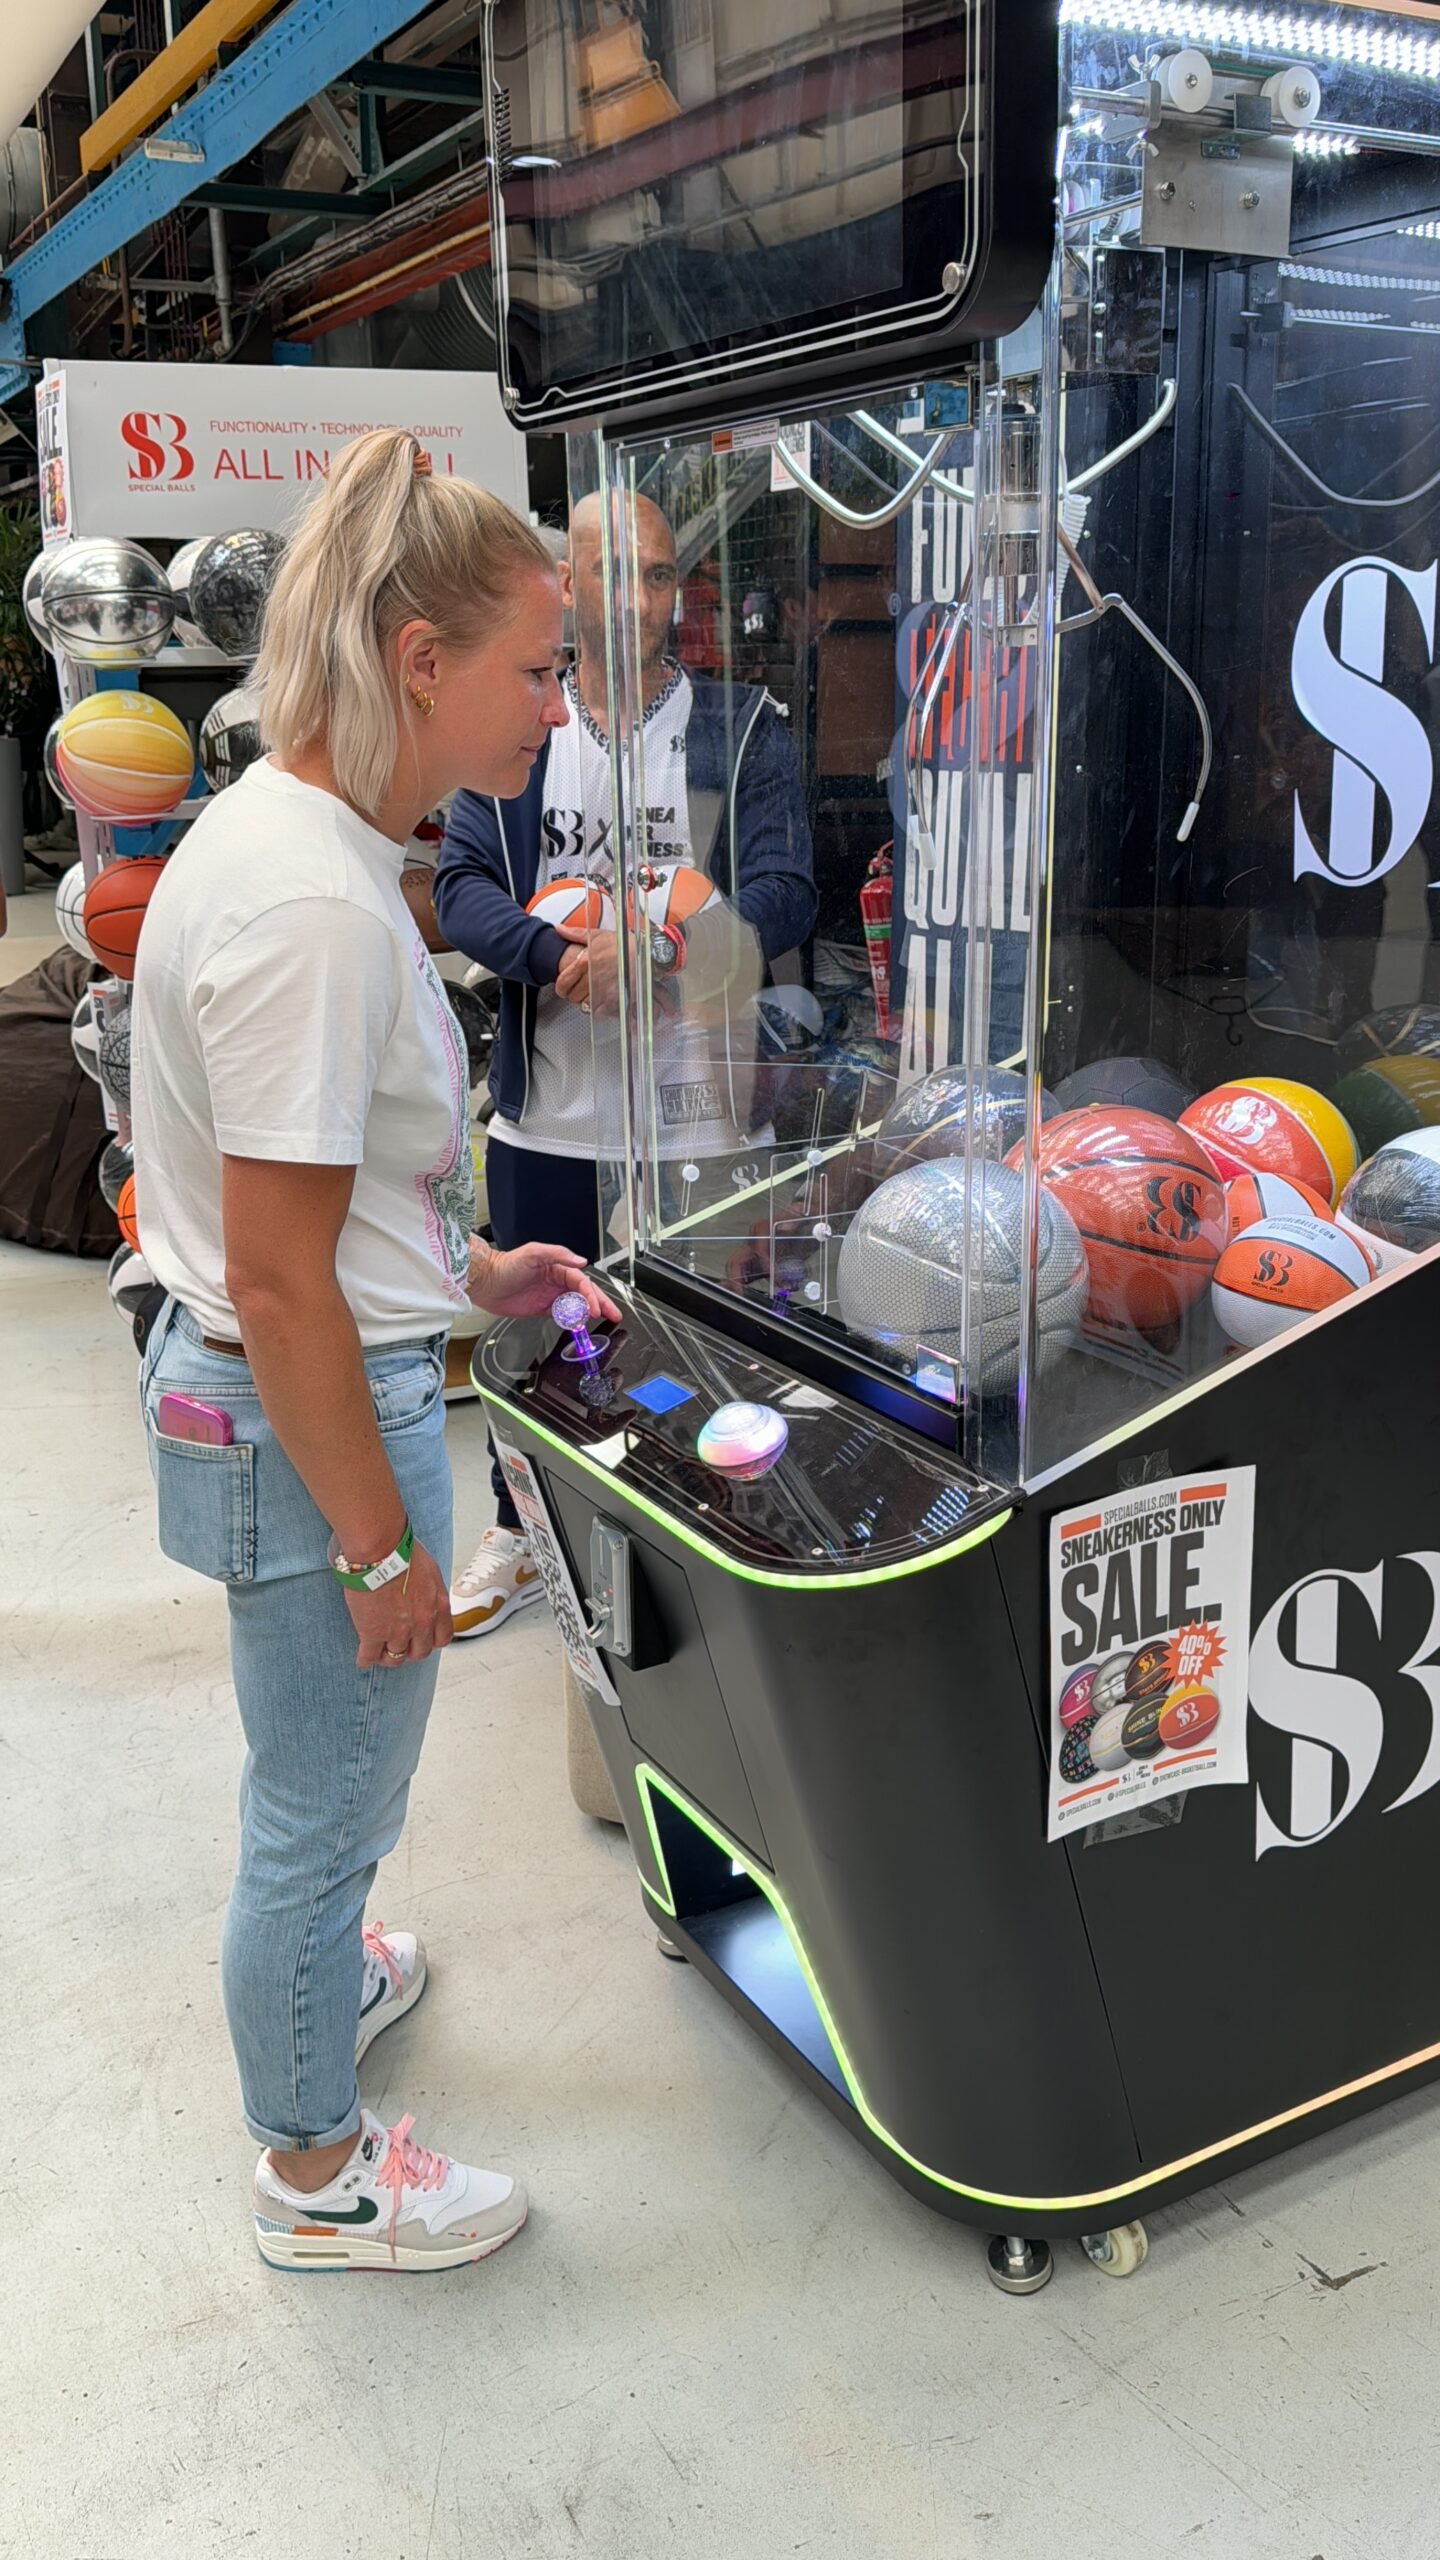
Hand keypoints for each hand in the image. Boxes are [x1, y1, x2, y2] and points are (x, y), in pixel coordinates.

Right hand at [345, 1539, 451, 1669]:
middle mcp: (422, 1622)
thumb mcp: (428, 1570)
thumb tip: (423, 1593)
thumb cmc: (401, 1550)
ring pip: (395, 1658)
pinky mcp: (373, 1633)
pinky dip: (366, 1660)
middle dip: (410, 1651)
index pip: (442, 1637)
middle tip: (401, 1648)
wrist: (380, 1550)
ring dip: (388, 1657)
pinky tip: (363, 1659)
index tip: (423, 1640)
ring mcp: (397, 1631)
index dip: (430, 1641)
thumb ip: (429, 1589)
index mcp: (438, 1605)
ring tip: (380, 1654)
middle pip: (419, 1652)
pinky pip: (369, 1656)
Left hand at [468, 1237, 620, 1324]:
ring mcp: (550, 1296)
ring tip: (601, 1321)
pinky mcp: (542, 1309)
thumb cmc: (506, 1265)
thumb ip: (558, 1254)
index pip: (582, 1282)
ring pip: (576, 1305)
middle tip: (614, 1315)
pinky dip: (572, 1321)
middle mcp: (556, 1281)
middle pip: (585, 1294)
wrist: (485, 1282)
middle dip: (601, 1304)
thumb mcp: (533, 1253)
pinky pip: (562, 1316)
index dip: (591, 1295)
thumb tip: (580, 1260)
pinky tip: (579, 1326)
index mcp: (557, 1267)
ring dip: (588, 1313)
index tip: (595, 1307)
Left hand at [555, 924, 619, 1015]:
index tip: (564, 988)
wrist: (647, 954)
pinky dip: (598, 1008)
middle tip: (580, 991)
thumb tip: (559, 930)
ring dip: (586, 1002)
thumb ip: (576, 934)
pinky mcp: (614, 1001)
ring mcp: (602, 991)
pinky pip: (598, 1011)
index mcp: (584, 962)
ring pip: (584, 1005)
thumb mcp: (598, 935)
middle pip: (573, 996)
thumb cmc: (624, 944)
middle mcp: (591, 978)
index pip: (563, 982)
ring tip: (592, 994)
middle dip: (574, 995)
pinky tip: (602, 1000)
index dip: (561, 988)